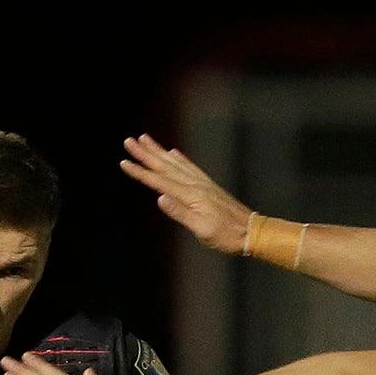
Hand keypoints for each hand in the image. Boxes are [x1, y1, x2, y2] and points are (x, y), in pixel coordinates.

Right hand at [120, 134, 254, 256]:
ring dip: (159, 151)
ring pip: (175, 163)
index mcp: (190, 195)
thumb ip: (180, 213)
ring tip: (145, 139)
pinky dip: (179, 159)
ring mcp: (202, 183)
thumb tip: (160, 198)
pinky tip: (173, 153)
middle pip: (165, 166)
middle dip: (145, 154)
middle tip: (129, 141)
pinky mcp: (208, 186)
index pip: (159, 181)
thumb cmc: (226, 235)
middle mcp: (195, 185)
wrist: (251, 231)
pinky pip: (190, 167)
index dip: (141, 172)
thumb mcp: (202, 230)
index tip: (124, 162)